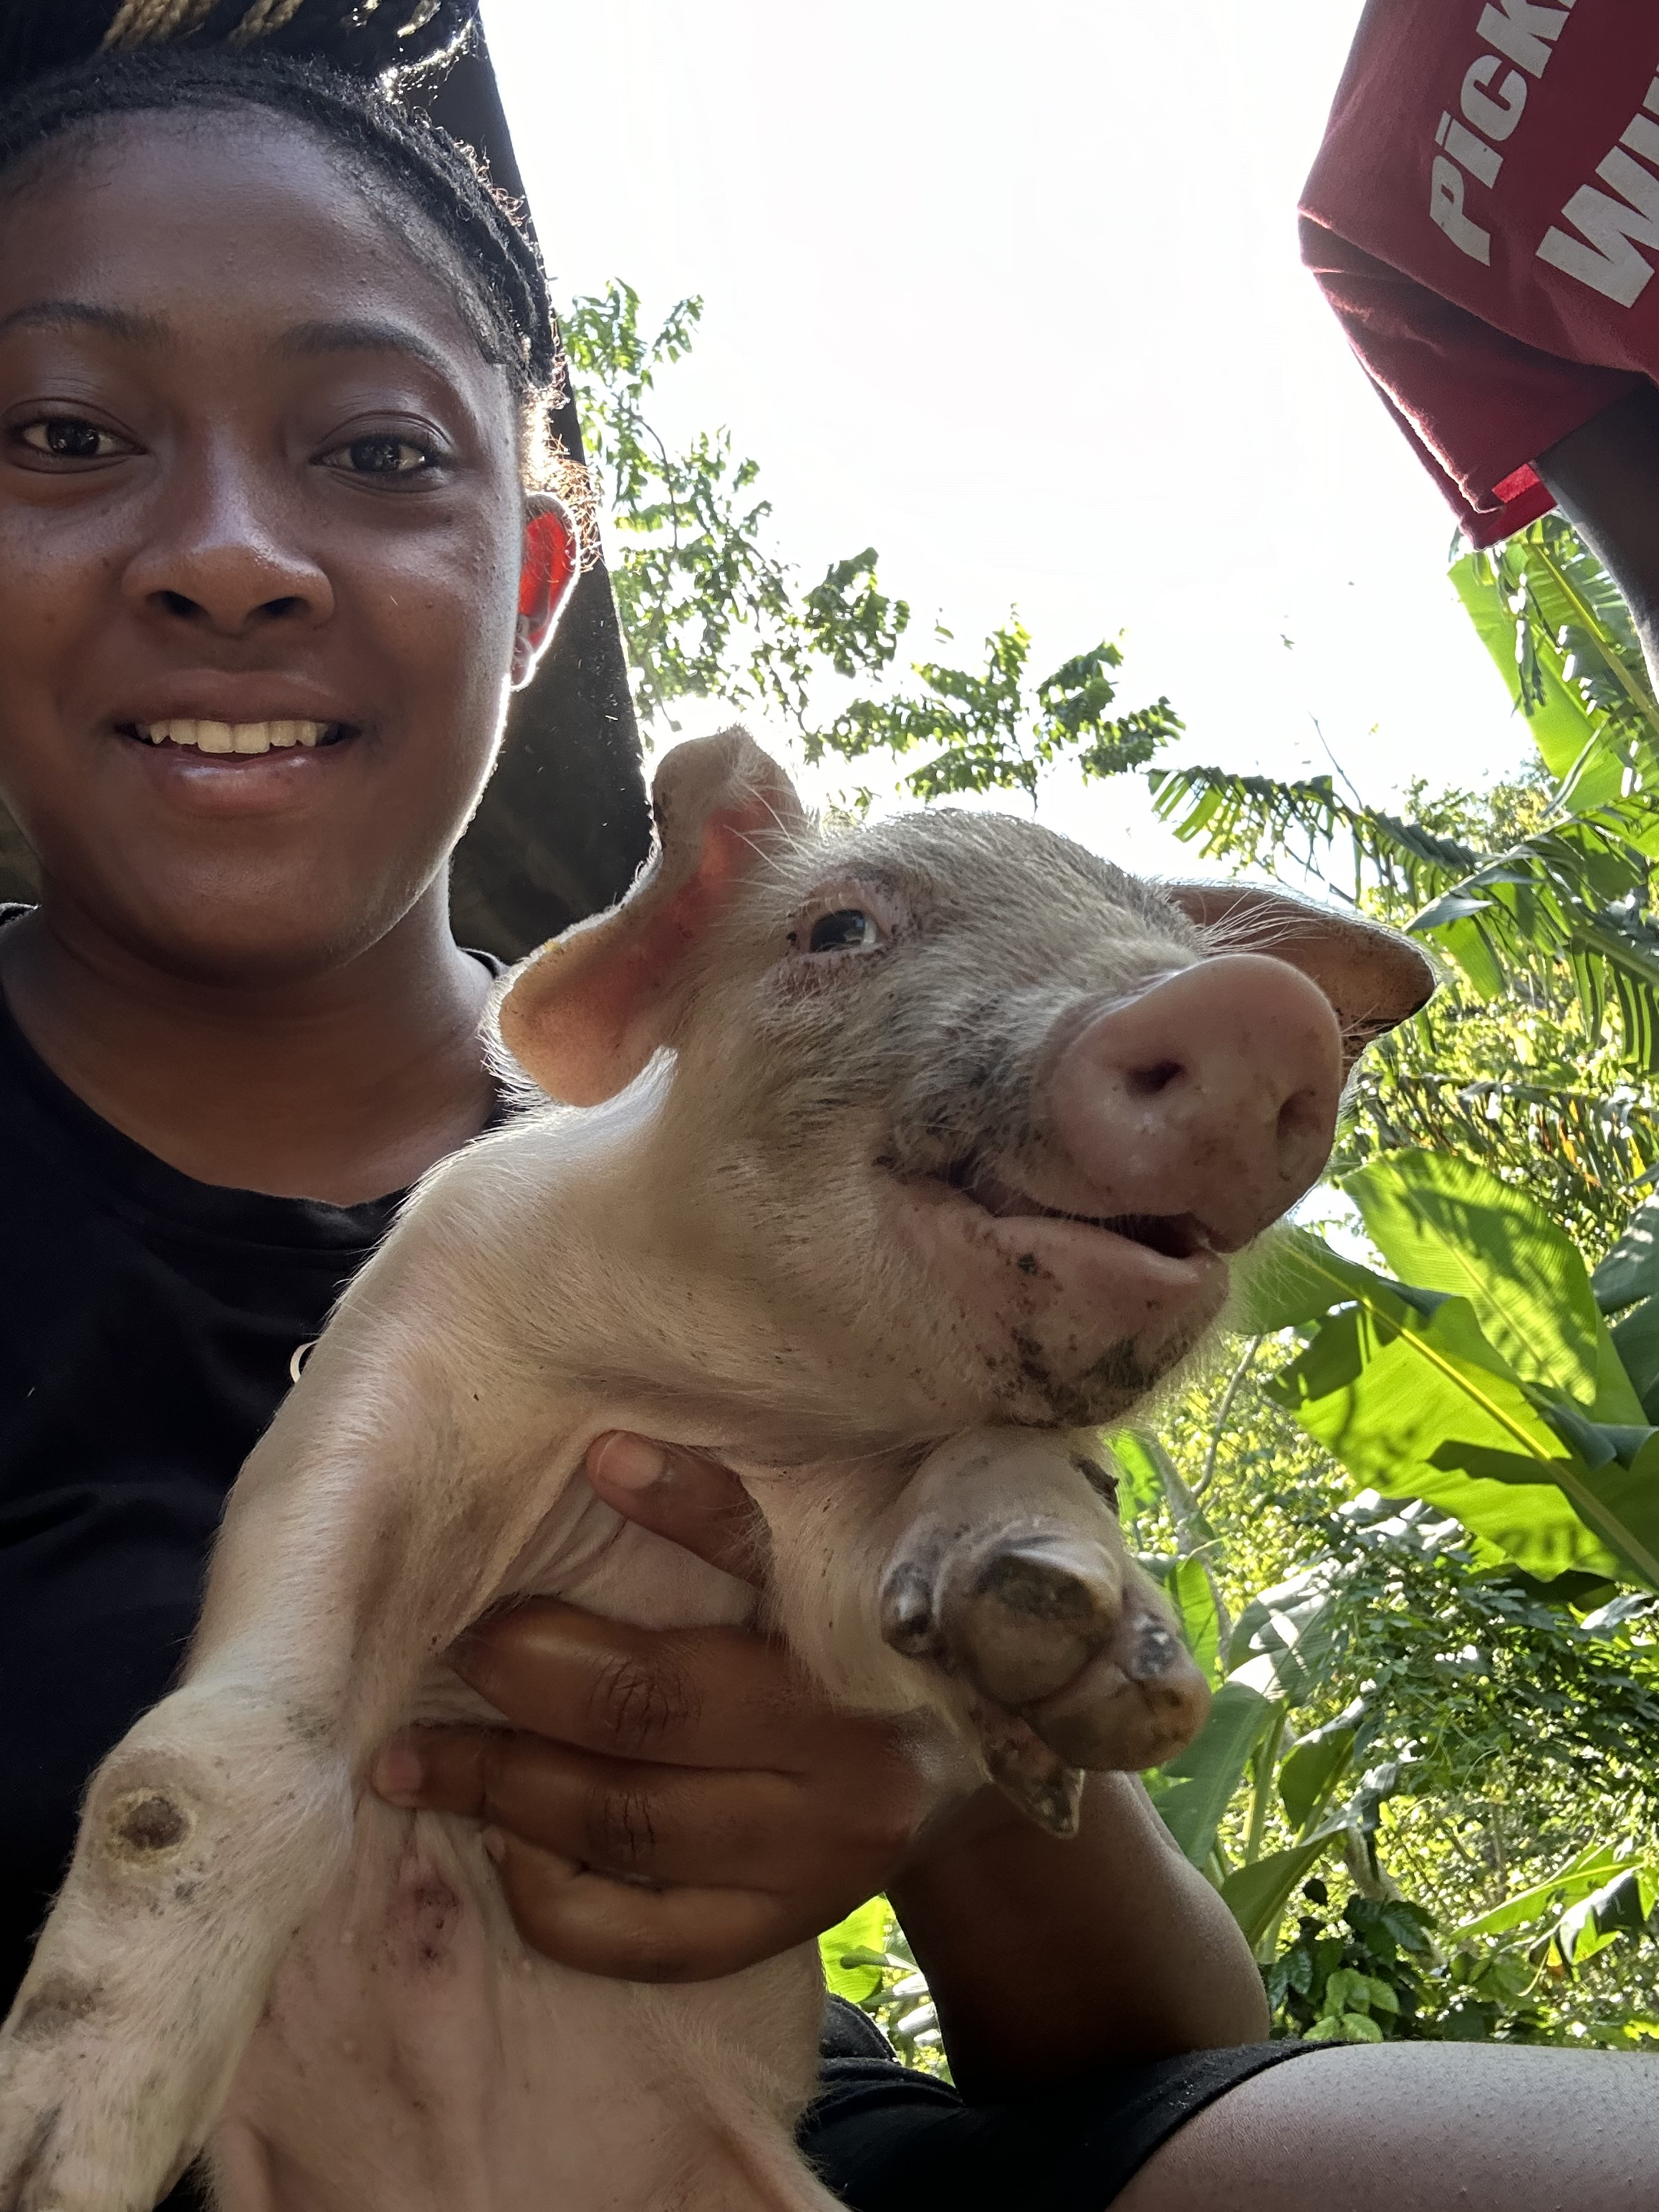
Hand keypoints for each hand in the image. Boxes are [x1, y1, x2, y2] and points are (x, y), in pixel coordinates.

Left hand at [371, 1435, 971, 1981]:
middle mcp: (844, 1777)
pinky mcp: (775, 1935)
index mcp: (857, 1663)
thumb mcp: (834, 1561)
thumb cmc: (875, 1625)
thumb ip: (737, 1520)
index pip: (713, 1604)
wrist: (973, 1757)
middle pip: (645, 1723)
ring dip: (501, 1790)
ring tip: (413, 1760)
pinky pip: (637, 1942)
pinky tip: (503, 1846)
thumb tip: (606, 1457)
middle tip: (449, 1646)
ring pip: (626, 1833)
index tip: (478, 1572)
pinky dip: (551, 1898)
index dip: (594, 1584)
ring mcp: (810, 1872)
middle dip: (521, 1681)